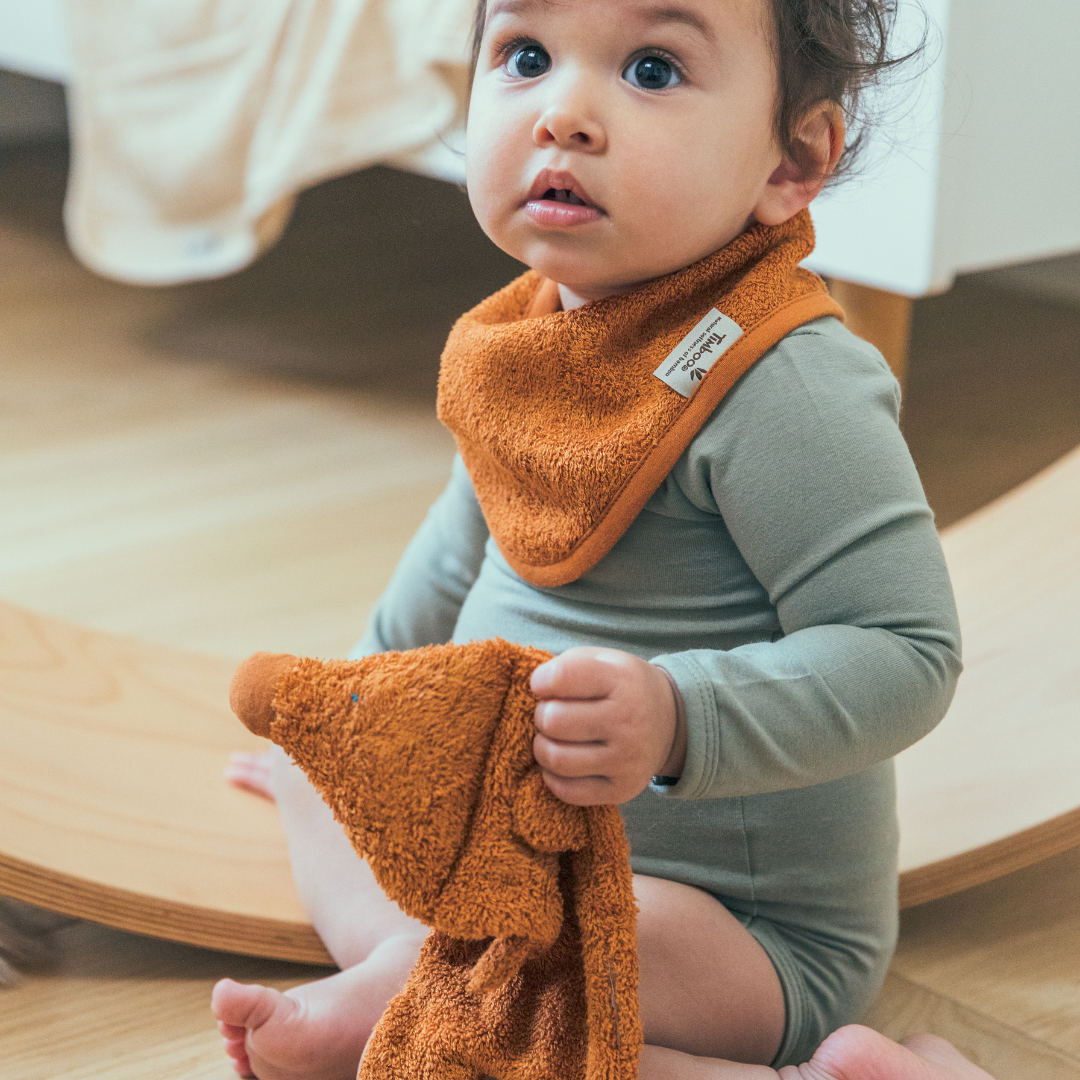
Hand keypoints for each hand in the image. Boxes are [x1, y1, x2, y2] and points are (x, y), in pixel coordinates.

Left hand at [530, 647, 685, 804]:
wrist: (670, 720)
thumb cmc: (623, 686)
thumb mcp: (604, 660)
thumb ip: (566, 667)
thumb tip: (533, 691)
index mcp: (622, 680)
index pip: (561, 677)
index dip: (540, 680)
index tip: (544, 685)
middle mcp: (628, 721)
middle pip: (553, 720)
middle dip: (541, 715)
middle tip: (551, 712)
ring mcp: (626, 760)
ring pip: (556, 759)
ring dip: (542, 746)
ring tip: (552, 737)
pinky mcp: (621, 790)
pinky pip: (567, 791)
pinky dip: (552, 776)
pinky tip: (562, 760)